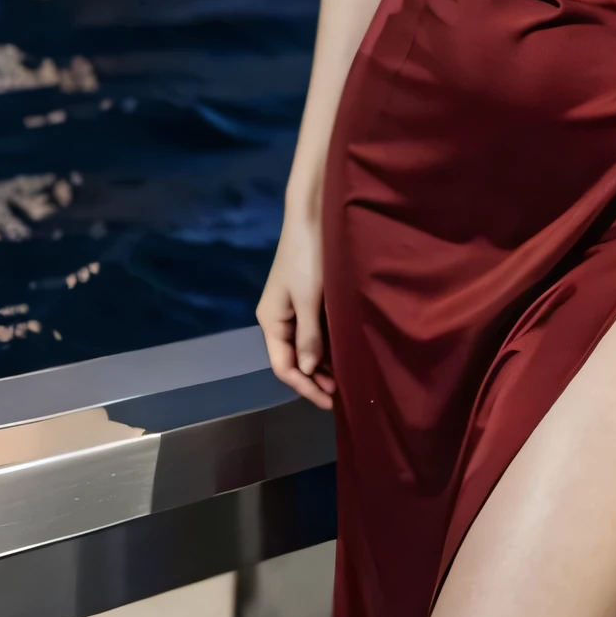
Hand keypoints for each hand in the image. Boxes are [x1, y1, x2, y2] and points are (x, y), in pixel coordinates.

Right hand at [256, 208, 335, 409]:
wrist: (312, 215)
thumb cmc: (309, 257)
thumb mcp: (309, 299)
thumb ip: (309, 336)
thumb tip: (308, 370)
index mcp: (271, 320)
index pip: (283, 366)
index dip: (305, 387)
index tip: (330, 401)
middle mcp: (278, 318)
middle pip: (292, 359)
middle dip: (313, 379)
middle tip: (342, 394)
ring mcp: (292, 308)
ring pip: (304, 347)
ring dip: (321, 364)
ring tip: (344, 379)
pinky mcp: (306, 298)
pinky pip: (313, 331)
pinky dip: (325, 346)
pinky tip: (342, 354)